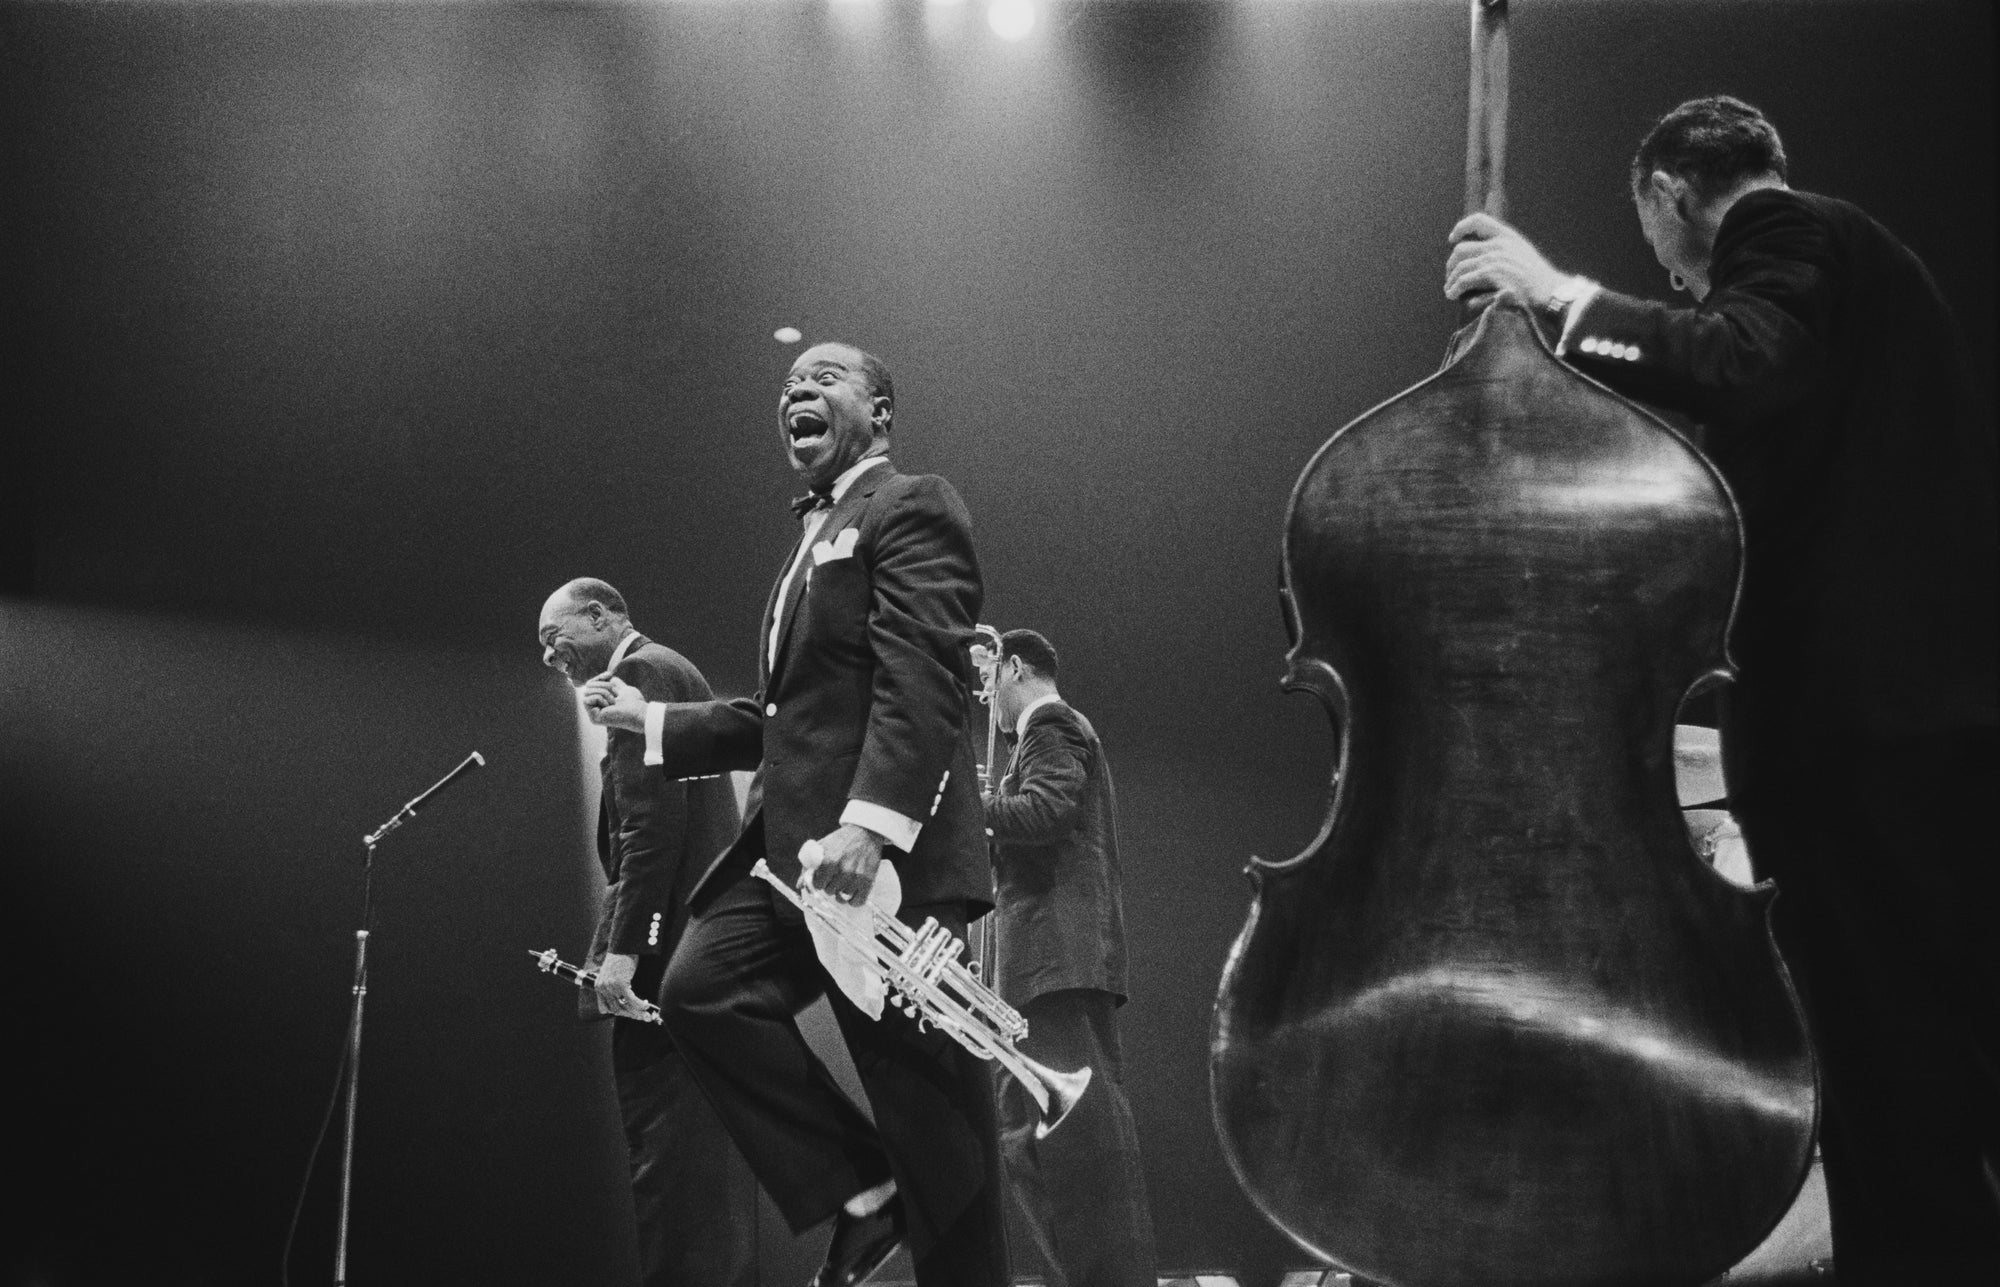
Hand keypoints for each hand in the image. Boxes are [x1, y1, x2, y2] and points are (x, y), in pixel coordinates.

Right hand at [581, 674, 646, 731]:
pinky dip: (601, 699)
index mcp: (599, 702)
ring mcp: (593, 714)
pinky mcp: (593, 718)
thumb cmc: (633, 701)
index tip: (609, 674)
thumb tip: (607, 675)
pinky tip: (610, 707)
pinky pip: (587, 700)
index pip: (590, 684)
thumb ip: (613, 682)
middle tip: (615, 693)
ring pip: (587, 692)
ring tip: (614, 701)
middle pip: (588, 686)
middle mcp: (594, 709)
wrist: (638, 711)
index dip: (598, 678)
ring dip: (604, 692)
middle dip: (603, 685)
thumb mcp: (621, 688)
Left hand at [592, 952, 650, 1019]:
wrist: (622, 947)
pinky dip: (639, 1005)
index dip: (617, 1012)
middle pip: (615, 1010)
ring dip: (637, 1013)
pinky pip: (631, 1000)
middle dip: (630, 1015)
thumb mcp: (611, 974)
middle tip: (641, 1017)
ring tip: (646, 1015)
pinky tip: (646, 1006)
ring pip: (624, 1007)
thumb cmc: (619, 958)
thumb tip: (625, 998)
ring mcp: (611, 987)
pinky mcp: (621, 984)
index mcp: (598, 987)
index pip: (605, 1008)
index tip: (627, 1013)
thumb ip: (613, 986)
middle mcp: (603, 989)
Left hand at [807, 823, 885, 905]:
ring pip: (843, 895)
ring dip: (842, 890)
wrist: (865, 832)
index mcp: (829, 861)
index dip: (819, 880)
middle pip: (830, 891)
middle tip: (835, 875)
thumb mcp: (821, 847)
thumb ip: (808, 866)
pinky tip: (852, 893)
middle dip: (830, 884)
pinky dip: (853, 901)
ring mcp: (857, 876)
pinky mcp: (869, 880)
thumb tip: (800, 885)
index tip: (824, 875)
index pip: (818, 885)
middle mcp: (843, 870)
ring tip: (845, 879)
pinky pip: (858, 901)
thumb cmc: (840, 840)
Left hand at [1445, 212, 1568, 310]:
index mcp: (1508, 236)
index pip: (1478, 221)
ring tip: (1450, 290)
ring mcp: (1495, 259)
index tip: (1452, 239)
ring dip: (1451, 280)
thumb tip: (1481, 256)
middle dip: (1452, 264)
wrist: (1552, 294)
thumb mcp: (1523, 255)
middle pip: (1462, 248)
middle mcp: (1499, 244)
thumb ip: (1504, 250)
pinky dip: (1455, 288)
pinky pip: (1464, 280)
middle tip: (1450, 277)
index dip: (1461, 228)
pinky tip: (1454, 295)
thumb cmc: (1538, 281)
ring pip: (1460, 266)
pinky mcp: (1492, 275)